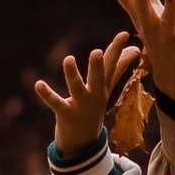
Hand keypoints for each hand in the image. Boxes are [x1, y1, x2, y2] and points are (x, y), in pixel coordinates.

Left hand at [36, 34, 140, 160]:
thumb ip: (119, 67)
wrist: (83, 141)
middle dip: (98, 66)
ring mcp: (81, 105)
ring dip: (72, 75)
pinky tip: (39, 84)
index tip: (124, 33)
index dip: (117, 49)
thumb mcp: (107, 87)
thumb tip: (135, 50)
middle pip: (99, 78)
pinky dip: (47, 94)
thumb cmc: (94, 106)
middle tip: (96, 51)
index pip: (112, 65)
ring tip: (68, 59)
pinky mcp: (66, 114)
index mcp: (103, 86)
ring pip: (77, 88)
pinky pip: (56, 103)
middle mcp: (95, 95)